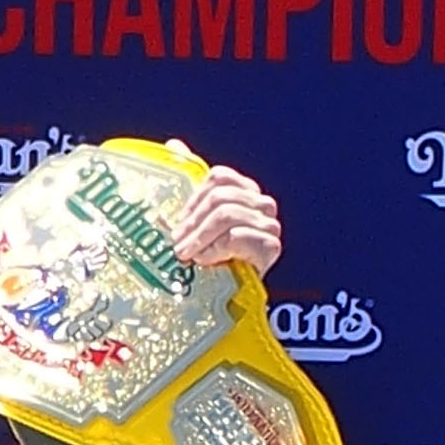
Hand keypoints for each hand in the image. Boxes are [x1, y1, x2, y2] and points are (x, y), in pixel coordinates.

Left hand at [168, 147, 280, 277]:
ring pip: (226, 215)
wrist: (225, 299)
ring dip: (199, 238)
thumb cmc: (210, 260)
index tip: (178, 224)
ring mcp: (269, 226)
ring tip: (186, 256)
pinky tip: (204, 262)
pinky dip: (213, 250)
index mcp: (245, 193)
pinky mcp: (271, 247)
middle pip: (220, 197)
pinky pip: (236, 237)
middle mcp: (262, 206)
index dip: (192, 200)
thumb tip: (174, 145)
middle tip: (176, 244)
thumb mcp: (196, 221)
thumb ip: (190, 185)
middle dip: (192, 223)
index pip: (218, 179)